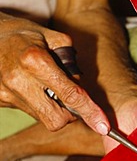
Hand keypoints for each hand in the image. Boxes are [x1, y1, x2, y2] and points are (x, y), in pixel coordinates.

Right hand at [0, 13, 109, 133]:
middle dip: (69, 114)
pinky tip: (31, 88)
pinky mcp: (0, 101)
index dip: (90, 112)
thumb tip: (81, 88)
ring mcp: (6, 93)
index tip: (103, 126)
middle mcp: (18, 80)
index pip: (70, 94)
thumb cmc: (24, 34)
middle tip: (67, 97)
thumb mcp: (53, 37)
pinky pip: (30, 112)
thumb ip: (72, 63)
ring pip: (43, 118)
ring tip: (44, 86)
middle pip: (56, 119)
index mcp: (34, 60)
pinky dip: (38, 105)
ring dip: (53, 108)